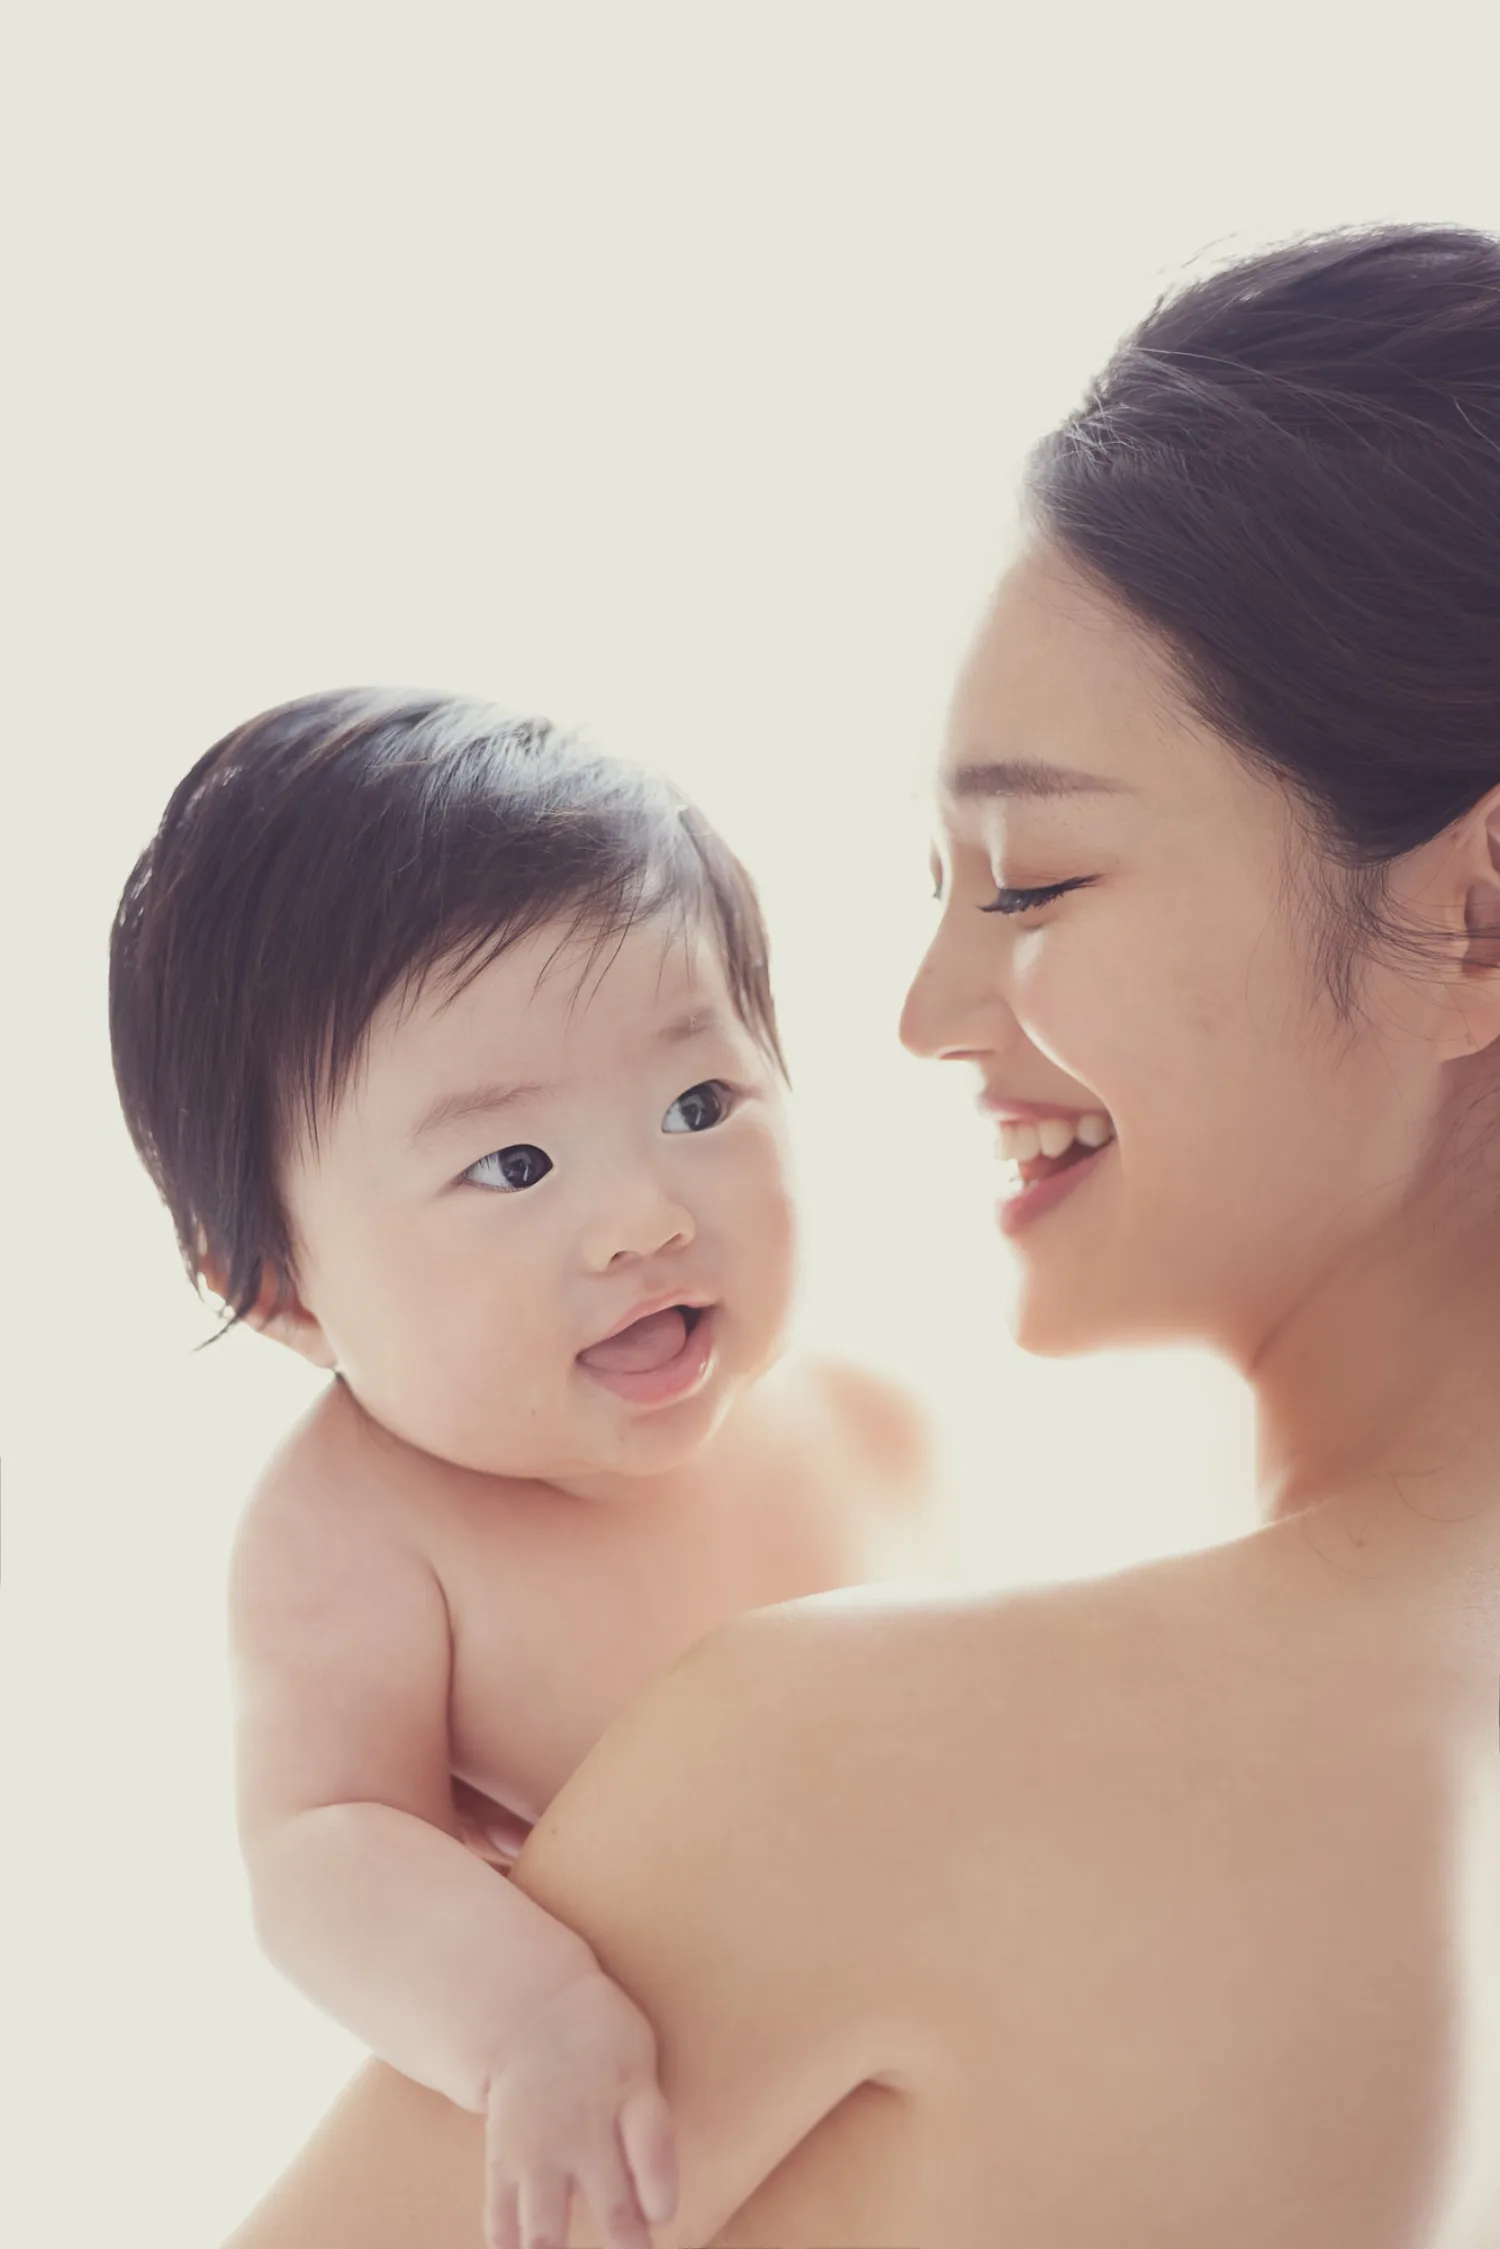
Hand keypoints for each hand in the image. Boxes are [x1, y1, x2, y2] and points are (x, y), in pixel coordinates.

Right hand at [482, 1968, 677, 2248]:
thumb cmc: (603, 2044)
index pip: (652, 2151)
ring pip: (547, 2231)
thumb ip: (649, 2124)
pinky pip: (501, 2221)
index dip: (660, 2194)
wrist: (530, 2013)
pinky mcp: (502, 2162)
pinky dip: (511, 2248)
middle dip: (629, 2245)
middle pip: (613, 2208)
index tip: (660, 2215)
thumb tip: (655, 2203)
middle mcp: (583, 2129)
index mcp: (629, 2094)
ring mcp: (538, 2150)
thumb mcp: (639, 2060)